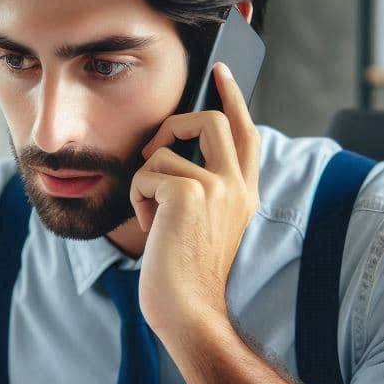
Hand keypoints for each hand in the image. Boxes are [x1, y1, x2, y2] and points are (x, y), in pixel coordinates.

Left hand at [131, 62, 260, 346]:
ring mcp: (217, 188)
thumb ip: (199, 185)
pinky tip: (149, 227)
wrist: (187, 311)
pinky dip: (138, 199)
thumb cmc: (182, 274)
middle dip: (173, 126)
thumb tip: (169, 148)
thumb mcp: (199, 224)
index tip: (220, 72)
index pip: (246, 131)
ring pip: (165, 150)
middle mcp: (237, 185)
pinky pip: (146, 173)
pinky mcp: (189, 194)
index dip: (232, 98)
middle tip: (154, 149)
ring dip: (146, 181)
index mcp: (243, 192)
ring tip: (153, 216)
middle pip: (211, 119)